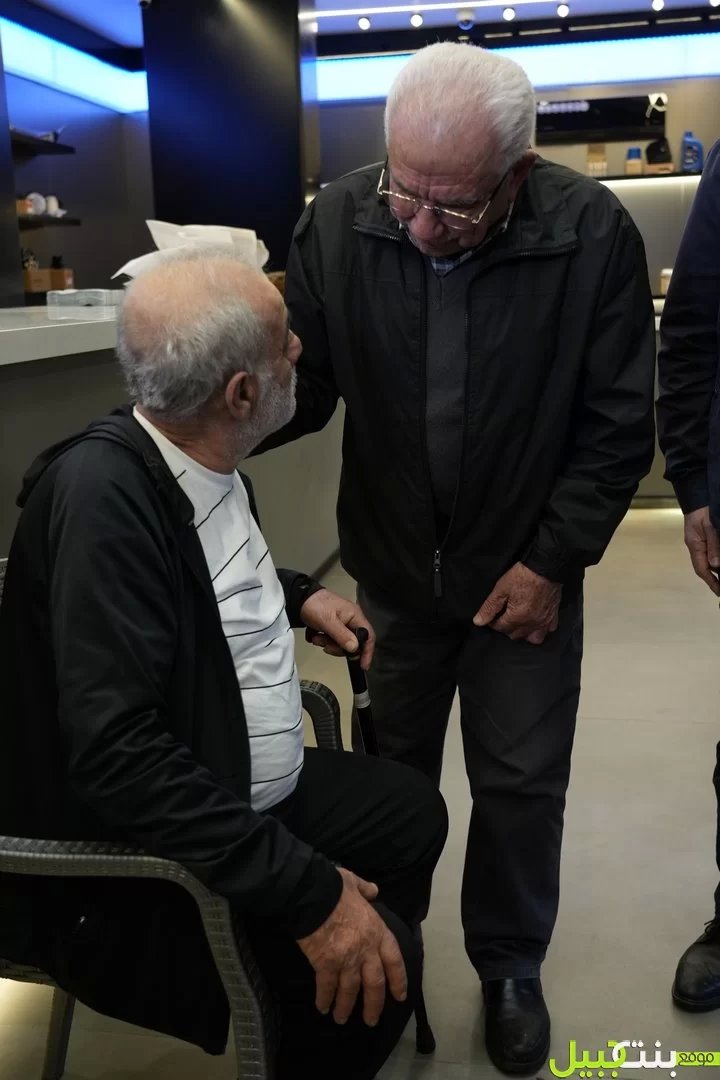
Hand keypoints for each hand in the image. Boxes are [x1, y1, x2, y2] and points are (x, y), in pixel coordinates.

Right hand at [296, 867, 406, 1026]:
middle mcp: (366, 950)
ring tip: (341, 1019)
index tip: (399, 996)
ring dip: (346, 1007)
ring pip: (351, 991)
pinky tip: (322, 1006)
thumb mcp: (355, 883)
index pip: (394, 961)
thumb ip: (366, 889)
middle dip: (374, 1005)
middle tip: (371, 1020)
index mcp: (377, 931)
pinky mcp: (326, 965)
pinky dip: (325, 999)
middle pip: (375, 984)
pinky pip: (327, 987)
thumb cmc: (335, 887)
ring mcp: (347, 959)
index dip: (399, 980)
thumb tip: (373, 890)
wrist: (313, 895)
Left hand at [300, 589, 374, 669]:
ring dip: (329, 644)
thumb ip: (342, 635)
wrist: (299, 599)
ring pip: (342, 644)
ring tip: (316, 639)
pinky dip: (325, 642)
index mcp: (355, 616)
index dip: (368, 651)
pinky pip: (334, 641)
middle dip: (339, 648)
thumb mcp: (328, 621)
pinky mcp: (333, 628)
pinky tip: (316, 637)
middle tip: (325, 647)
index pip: (369, 636)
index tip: (363, 665)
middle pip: (354, 643)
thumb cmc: (315, 606)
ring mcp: (343, 624)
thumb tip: (355, 649)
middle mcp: (352, 620)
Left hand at [473, 562, 561, 644]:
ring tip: (520, 623)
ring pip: (533, 637)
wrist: (545, 566)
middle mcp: (532, 623)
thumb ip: (489, 608)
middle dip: (507, 628)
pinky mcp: (554, 615)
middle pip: (515, 635)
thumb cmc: (522, 576)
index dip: (493, 622)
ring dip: (525, 633)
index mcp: (517, 618)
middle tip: (504, 616)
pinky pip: (549, 629)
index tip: (493, 615)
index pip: (501, 628)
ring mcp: (545, 620)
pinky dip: (542, 628)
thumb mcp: (501, 589)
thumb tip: (478, 622)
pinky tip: (536, 621)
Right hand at [684, 507, 719, 595]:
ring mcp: (699, 542)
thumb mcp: (710, 527)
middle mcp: (695, 546)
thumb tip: (716, 564)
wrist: (698, 496)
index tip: (719, 591)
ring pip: (708, 561)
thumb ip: (714, 545)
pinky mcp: (703, 538)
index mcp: (695, 545)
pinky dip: (716, 560)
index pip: (701, 568)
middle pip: (704, 567)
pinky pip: (709, 553)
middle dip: (713, 579)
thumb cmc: (704, 510)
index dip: (710, 581)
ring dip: (716, 570)